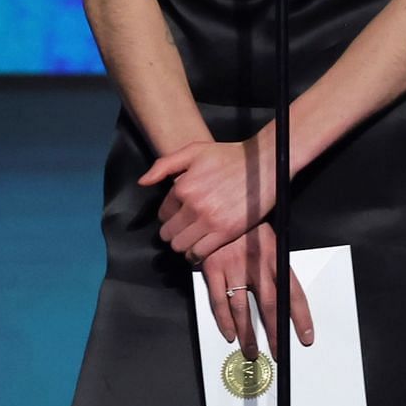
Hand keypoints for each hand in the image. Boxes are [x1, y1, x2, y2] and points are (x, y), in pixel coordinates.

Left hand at [139, 133, 274, 262]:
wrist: (262, 166)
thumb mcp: (194, 151)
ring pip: (180, 246)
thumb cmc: (229, 156)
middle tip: (183, 228)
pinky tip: (200, 246)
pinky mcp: (225, 233)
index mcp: (183, 186)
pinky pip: (198, 254)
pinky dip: (195, 254)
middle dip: (172, 232)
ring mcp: (210, 221)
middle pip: (168, 234)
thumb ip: (164, 165)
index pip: (162, 214)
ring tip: (191, 237)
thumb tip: (143, 182)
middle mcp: (194, 206)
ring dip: (182, 244)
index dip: (168, 216)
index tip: (178, 214)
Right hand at [201, 224, 315, 355]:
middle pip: (270, 305)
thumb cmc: (246, 222)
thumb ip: (275, 262)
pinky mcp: (212, 267)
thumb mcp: (269, 236)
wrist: (217, 201)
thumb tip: (285, 293)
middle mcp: (257, 263)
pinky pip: (218, 300)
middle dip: (275, 332)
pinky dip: (224, 320)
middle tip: (278, 352)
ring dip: (247, 333)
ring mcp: (233, 266)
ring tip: (252, 351)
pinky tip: (229, 333)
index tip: (305, 337)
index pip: (293, 292)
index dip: (301, 317)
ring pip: (243, 307)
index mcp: (275, 255)